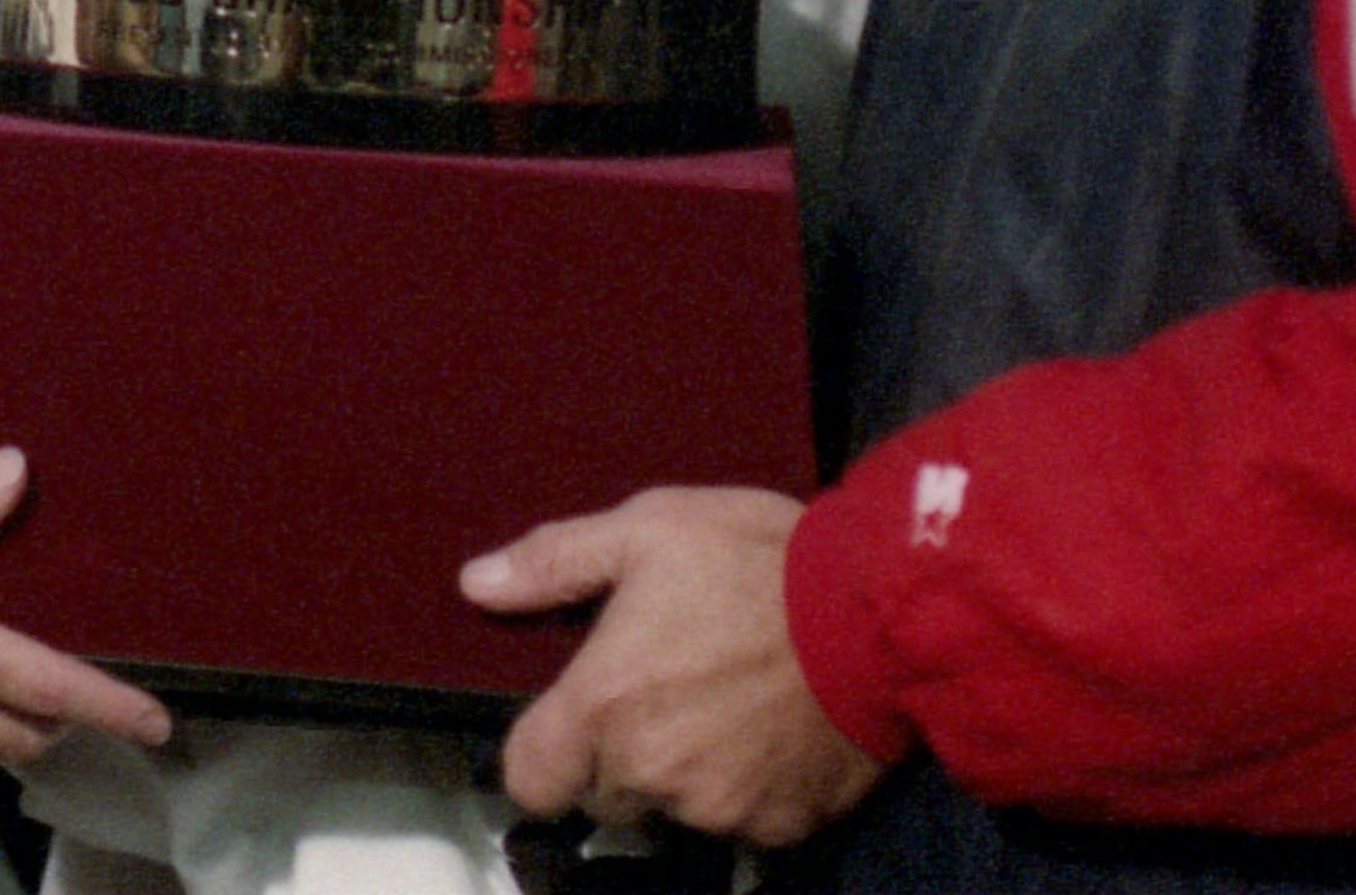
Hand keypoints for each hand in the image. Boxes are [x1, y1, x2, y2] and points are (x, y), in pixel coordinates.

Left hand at [464, 487, 883, 845]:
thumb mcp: (647, 529)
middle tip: (663, 692)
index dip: (541, 756)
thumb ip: (554, 564)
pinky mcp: (783, 826)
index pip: (529, 783)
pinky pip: (745, 822)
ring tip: (725, 704)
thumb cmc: (757, 561)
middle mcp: (653, 772)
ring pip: (675, 811)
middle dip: (619, 757)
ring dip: (686, 773)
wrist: (879, 611)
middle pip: (604, 796)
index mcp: (603, 707)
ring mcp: (720, 808)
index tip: (565, 726)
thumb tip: (476, 583)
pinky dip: (750, 788)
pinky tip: (771, 730)